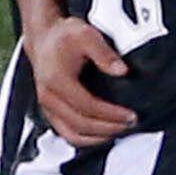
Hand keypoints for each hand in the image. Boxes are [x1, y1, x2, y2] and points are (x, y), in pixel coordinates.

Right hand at [26, 18, 137, 145]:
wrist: (44, 39)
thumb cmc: (65, 36)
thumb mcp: (87, 35)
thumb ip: (104, 53)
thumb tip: (122, 71)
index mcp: (57, 80)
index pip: (87, 106)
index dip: (111, 114)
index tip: (131, 115)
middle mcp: (48, 97)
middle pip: (80, 124)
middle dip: (109, 128)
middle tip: (131, 124)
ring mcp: (47, 107)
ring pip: (73, 135)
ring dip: (99, 138)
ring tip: (121, 131)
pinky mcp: (50, 112)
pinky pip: (68, 134)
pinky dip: (87, 139)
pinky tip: (105, 134)